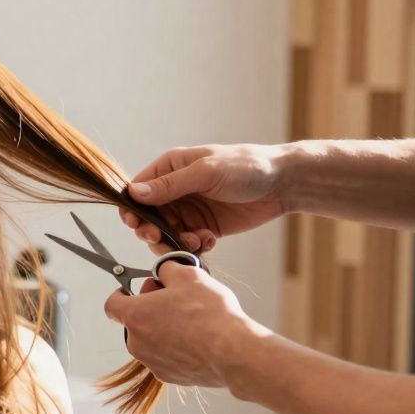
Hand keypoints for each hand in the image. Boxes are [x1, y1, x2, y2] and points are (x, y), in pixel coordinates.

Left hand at [103, 261, 269, 389]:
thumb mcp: (187, 275)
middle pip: (134, 321)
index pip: (111, 305)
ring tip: (190, 319)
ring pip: (151, 340)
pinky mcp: (170, 376)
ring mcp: (153, 362)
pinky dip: (176, 347)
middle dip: (149, 308)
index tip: (131, 291)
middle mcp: (137, 343)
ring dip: (163, 328)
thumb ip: (167, 269)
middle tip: (172, 298)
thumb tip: (163, 271)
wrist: (233, 352)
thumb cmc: (209, 314)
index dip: (121, 294)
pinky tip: (197, 339)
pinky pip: (166, 357)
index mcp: (135, 316)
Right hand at [119, 144, 290, 253]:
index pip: (137, 191)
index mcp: (170, 168)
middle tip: (161, 239)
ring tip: (195, 240)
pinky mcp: (203, 227)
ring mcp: (189, 210)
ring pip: (166, 234)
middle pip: (148, 217)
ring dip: (175, 241)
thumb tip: (134, 193)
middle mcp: (175, 190)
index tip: (137, 225)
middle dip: (153, 231)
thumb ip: (169, 185)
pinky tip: (209, 240)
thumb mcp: (205, 172)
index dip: (132, 210)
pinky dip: (194, 246)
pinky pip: (187, 242)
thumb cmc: (245, 167)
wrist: (282, 183)